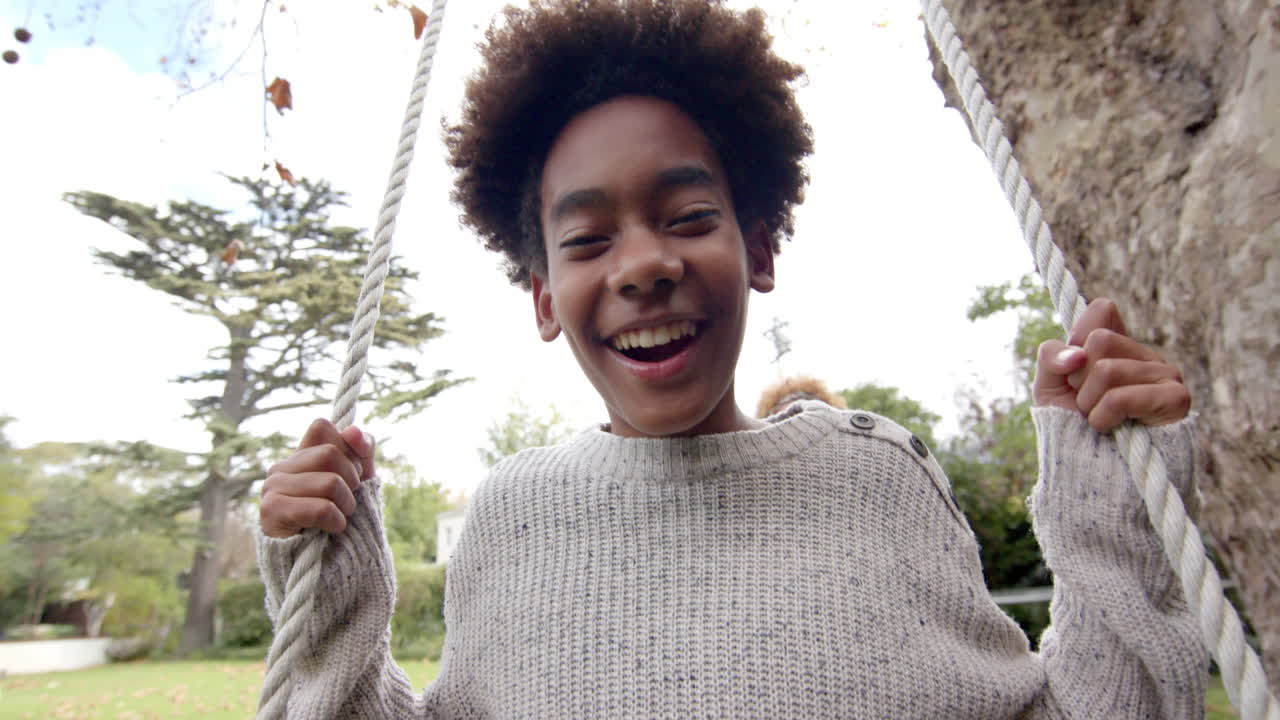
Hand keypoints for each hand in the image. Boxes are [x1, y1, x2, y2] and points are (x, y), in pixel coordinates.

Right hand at [260, 418, 376, 537]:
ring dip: (346, 505)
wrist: (325, 565)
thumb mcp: (359, 481)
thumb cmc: (340, 519)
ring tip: (339, 518)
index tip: (357, 472)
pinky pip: (320, 508)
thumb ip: (361, 451)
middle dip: (351, 481)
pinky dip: (336, 521)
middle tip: (347, 502)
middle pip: (330, 453)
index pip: (322, 427)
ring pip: (330, 482)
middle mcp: (281, 467)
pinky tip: (331, 530)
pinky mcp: (272, 511)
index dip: (348, 446)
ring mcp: (272, 487)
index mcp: (300, 457)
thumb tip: (352, 430)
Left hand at [1033, 298, 1189, 432]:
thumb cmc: (1071, 426)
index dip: (1076, 342)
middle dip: (1079, 380)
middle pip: (1099, 341)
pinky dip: (1103, 418)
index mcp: (1118, 346)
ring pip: (1107, 370)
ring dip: (1089, 405)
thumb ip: (1052, 356)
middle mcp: (1145, 355)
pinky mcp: (1177, 399)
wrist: (1090, 471)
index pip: (1102, 310)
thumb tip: (1077, 355)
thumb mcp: (1048, 386)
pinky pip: (1120, 398)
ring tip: (1099, 419)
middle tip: (1087, 403)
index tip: (1073, 373)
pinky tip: (1112, 430)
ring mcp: (1166, 374)